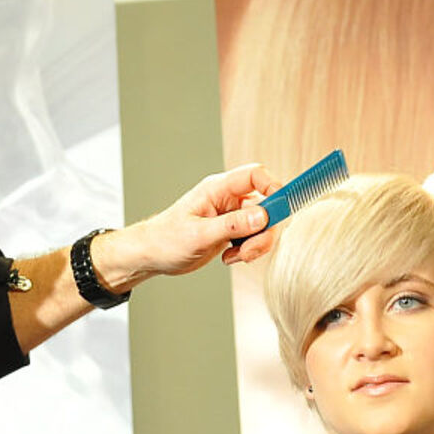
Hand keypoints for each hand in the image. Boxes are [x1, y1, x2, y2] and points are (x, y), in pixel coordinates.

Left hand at [93, 164, 278, 286]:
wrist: (152, 255)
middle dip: (264, 231)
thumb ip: (232, 225)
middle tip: (248, 251)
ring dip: (255, 245)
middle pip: (265, 205)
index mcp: (218, 189)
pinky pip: (253, 237)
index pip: (255, 175)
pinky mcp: (231, 230)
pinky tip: (229, 258)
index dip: (274, 187)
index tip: (281, 210)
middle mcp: (227, 198)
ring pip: (262, 225)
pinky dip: (247, 251)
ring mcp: (230, 214)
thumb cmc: (166, 240)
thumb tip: (262, 216)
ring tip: (234, 256)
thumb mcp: (199, 235)